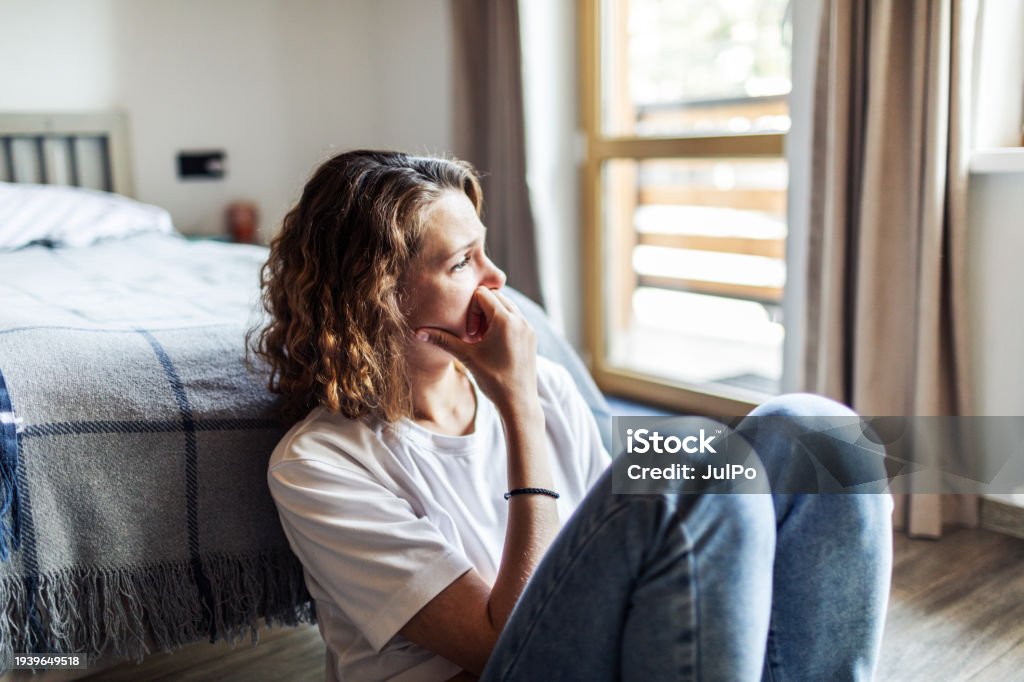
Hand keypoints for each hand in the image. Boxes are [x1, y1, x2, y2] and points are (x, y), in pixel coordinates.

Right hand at [415, 287, 537, 416]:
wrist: (518, 402)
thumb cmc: (492, 380)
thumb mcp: (466, 357)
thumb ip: (442, 340)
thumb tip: (417, 332)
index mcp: (505, 320)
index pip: (482, 294)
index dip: (470, 308)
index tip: (469, 332)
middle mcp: (520, 319)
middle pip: (495, 297)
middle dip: (481, 310)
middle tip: (474, 335)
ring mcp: (528, 327)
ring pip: (507, 306)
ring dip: (492, 316)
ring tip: (483, 340)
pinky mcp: (531, 336)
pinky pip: (516, 318)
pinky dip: (503, 323)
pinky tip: (494, 345)